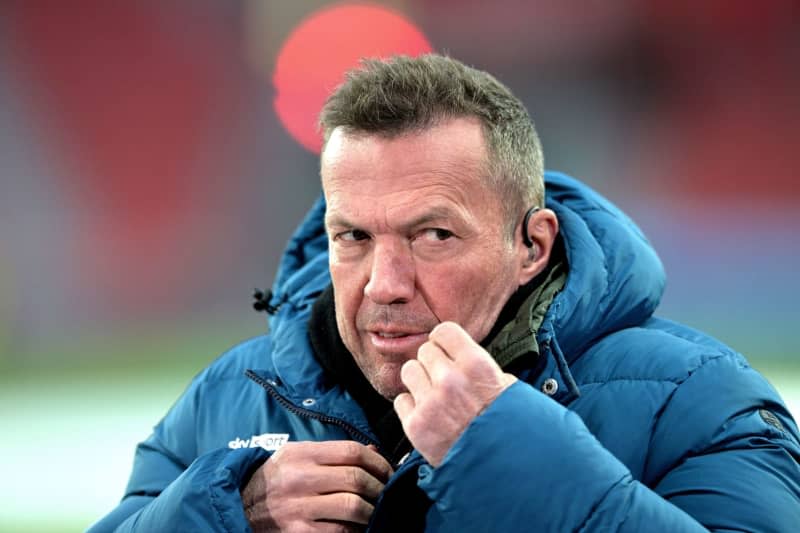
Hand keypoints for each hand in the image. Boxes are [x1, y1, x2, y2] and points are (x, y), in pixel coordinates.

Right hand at [242, 441, 392, 531]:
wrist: (237, 508)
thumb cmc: (274, 480)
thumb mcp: (295, 457)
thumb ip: (332, 454)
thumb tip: (374, 450)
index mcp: (301, 454)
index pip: (352, 451)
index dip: (378, 461)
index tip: (387, 471)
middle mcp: (300, 478)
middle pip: (357, 478)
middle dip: (380, 487)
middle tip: (386, 493)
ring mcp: (298, 508)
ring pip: (353, 507)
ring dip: (372, 510)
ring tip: (375, 510)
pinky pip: (340, 532)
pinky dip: (356, 530)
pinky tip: (358, 527)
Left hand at [393, 321, 516, 466]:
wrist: (501, 472)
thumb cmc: (509, 430)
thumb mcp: (509, 389)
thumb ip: (483, 367)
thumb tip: (464, 354)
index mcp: (475, 364)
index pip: (443, 331)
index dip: (444, 341)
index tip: (447, 351)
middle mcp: (450, 379)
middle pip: (424, 351)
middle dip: (433, 364)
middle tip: (444, 380)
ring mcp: (430, 402)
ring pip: (409, 371)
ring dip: (419, 382)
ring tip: (434, 397)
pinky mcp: (415, 425)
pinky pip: (401, 400)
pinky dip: (411, 408)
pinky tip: (428, 417)